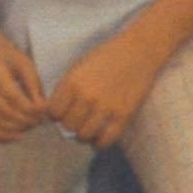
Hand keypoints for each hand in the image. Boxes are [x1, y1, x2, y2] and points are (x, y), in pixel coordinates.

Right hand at [0, 35, 46, 140]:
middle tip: (39, 120)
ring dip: (16, 129)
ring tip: (30, 126)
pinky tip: (16, 135)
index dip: (30, 109)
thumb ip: (34, 85)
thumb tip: (42, 109)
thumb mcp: (24, 62)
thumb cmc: (4, 53)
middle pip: (4, 112)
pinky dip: (0, 135)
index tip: (44, 111)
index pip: (12, 97)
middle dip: (25, 120)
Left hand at [47, 32, 168, 148]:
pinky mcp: (123, 115)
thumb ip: (67, 88)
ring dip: (83, 134)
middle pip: (67, 125)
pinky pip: (105, 140)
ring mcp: (106, 107)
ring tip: (87, 128)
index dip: (57, 114)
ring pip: (83, 135)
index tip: (63, 112)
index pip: (53, 112)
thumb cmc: (107, 56)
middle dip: (70, 124)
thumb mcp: (80, 66)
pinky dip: (99, 142)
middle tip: (77, 120)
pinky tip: (99, 136)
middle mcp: (87, 96)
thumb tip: (56, 111)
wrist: (139, 50)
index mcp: (73, 81)